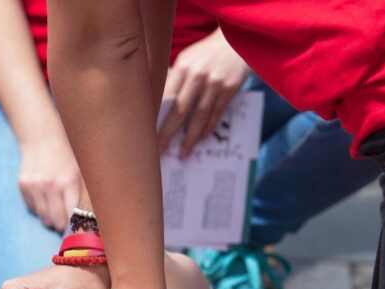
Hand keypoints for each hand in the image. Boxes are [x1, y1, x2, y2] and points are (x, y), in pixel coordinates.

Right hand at [18, 132, 82, 230]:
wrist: (42, 137)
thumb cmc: (67, 155)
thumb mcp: (81, 171)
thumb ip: (84, 194)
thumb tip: (90, 219)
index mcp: (69, 181)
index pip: (73, 215)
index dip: (76, 225)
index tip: (79, 231)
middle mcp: (51, 185)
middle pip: (57, 220)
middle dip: (62, 226)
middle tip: (66, 228)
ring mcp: (35, 186)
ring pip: (43, 217)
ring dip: (50, 220)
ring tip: (56, 218)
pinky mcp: (23, 186)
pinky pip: (32, 208)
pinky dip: (39, 210)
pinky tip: (45, 203)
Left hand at [159, 29, 249, 158]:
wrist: (237, 40)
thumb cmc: (206, 53)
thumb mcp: (187, 59)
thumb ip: (174, 79)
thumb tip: (160, 107)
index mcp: (182, 66)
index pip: (165, 97)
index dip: (156, 118)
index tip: (148, 133)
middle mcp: (198, 75)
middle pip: (180, 110)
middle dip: (168, 133)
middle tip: (160, 150)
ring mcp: (215, 83)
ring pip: (199, 116)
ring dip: (190, 137)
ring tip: (182, 153)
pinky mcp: (230, 89)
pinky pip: (216, 113)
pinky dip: (208, 128)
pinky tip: (200, 139)